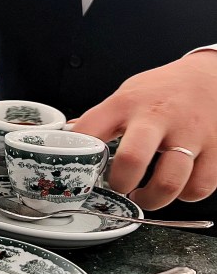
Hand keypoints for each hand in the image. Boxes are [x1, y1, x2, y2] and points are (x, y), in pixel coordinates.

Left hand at [71, 50, 216, 210]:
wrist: (210, 75)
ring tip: (145, 196)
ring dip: (153, 198)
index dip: (78, 156)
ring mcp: (189, 134)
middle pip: (132, 159)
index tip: (80, 171)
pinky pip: (199, 186)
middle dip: (121, 183)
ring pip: (170, 181)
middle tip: (119, 187)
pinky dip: (186, 196)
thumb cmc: (162, 90)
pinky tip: (177, 188)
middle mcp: (157, 118)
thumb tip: (70, 139)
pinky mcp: (216, 148)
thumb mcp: (126, 94)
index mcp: (126, 104)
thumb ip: (101, 120)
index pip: (89, 130)